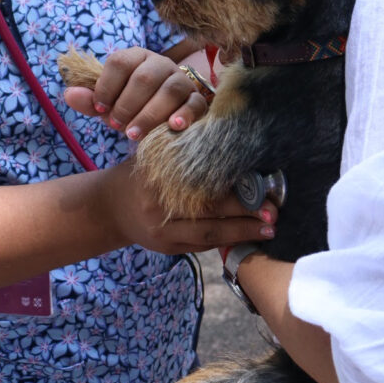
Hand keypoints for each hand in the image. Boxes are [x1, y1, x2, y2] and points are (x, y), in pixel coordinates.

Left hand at [63, 46, 207, 140]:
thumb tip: (68, 94)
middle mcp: (161, 64)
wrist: (160, 124)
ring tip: (133, 134)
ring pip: (170, 90)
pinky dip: (184, 115)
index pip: (120, 62)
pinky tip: (172, 127)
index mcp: (136, 58)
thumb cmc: (131, 109)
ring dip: (149, 114)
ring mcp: (182, 81)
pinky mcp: (197, 100)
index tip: (99, 109)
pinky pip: (195, 104)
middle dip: (127, 104)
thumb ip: (91, 101)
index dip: (106, 86)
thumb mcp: (109, 105)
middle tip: (115, 125)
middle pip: (145, 77)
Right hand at [101, 160, 277, 255]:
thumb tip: (224, 133)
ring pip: (208, 235)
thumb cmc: (140, 173)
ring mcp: (161, 233)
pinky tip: (247, 236)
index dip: (232, 186)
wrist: (110, 207)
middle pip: (208, 213)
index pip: (200, 184)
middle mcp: (158, 208)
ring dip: (242, 232)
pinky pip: (201, 246)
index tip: (261, 184)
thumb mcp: (153, 153)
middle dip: (244, 213)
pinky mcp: (166, 248)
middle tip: (273, 210)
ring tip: (269, 228)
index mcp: (156, 179)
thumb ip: (181, 146)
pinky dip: (225, 241)